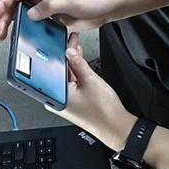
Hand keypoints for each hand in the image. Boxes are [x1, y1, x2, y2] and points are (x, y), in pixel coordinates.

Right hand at [0, 0, 119, 40]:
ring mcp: (46, 10)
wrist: (106, 7)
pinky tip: (23, 39)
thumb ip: (49, 7)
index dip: (2, 4)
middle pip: (15, 6)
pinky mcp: (52, 20)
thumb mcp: (70, 2)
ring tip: (5, 36)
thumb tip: (31, 13)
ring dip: (12, 26)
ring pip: (22, 16)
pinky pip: (34, 26)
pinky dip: (25, 32)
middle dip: (3, 18)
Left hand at [46, 34, 135, 151]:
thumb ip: (78, 63)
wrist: (116, 127)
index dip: (59, 52)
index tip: (64, 42)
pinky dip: (76, 73)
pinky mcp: (73, 102)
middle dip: (66, 56)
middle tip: (72, 42)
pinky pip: (71, 84)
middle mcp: (57, 100)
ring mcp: (65, 102)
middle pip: (58, 72)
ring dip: (72, 63)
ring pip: (65, 77)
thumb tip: (70, 51)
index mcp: (55, 96)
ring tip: (77, 48)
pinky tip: (80, 63)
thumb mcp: (90, 80)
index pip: (52, 68)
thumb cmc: (103, 112)